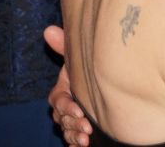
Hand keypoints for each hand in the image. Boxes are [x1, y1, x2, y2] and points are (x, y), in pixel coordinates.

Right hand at [44, 26, 91, 145]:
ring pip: (67, 130)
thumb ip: (65, 46)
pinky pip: (73, 141)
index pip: (58, 100)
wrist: (115, 87)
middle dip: (71, 122)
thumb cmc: (92, 71)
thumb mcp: (80, 59)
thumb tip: (49, 29)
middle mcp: (67, 106)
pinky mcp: (82, 131)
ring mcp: (74, 119)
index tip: (79, 109)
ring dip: (74, 134)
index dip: (65, 105)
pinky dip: (76, 144)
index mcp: (64, 90)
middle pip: (61, 118)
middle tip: (86, 125)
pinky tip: (85, 145)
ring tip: (86, 136)